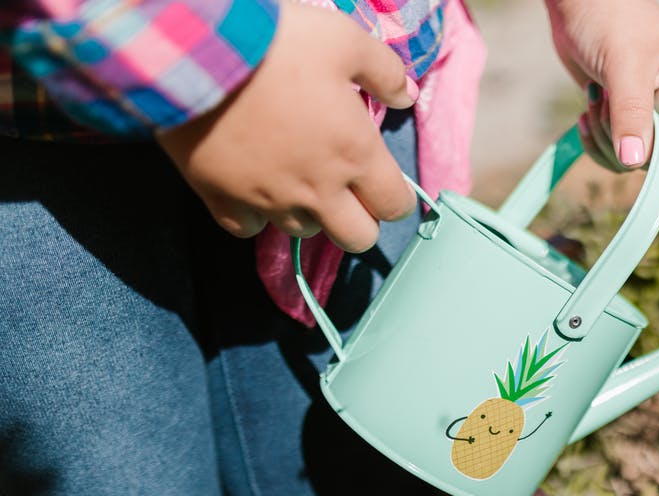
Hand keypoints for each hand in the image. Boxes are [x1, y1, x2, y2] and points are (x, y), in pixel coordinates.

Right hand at [156, 1, 418, 252]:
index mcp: (355, 154)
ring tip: (297, 179)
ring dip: (308, 213)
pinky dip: (255, 215)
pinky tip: (255, 188)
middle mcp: (319, 189)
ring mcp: (270, 200)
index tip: (385, 183)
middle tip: (348, 192)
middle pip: (357, 238)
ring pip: (303, 232)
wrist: (198, 51)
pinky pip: (247, 229)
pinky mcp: (222, 200)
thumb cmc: (279, 44)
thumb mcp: (346, 42)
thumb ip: (385, 72)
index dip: (396, 198)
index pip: (395, 205)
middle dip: (360, 220)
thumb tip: (406, 96)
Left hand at [544, 0, 658, 170]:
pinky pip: (614, 151)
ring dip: (603, 138)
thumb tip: (632, 162)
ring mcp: (652, 113)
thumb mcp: (624, 64)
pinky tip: (585, 111)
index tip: (626, 133)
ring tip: (593, 98)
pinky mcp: (626, 116)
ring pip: (631, 159)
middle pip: (656, 159)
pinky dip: (595, 139)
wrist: (583, 0)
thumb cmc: (612, 18)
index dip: (657, 153)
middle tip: (602, 103)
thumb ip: (631, 113)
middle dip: (621, 142)